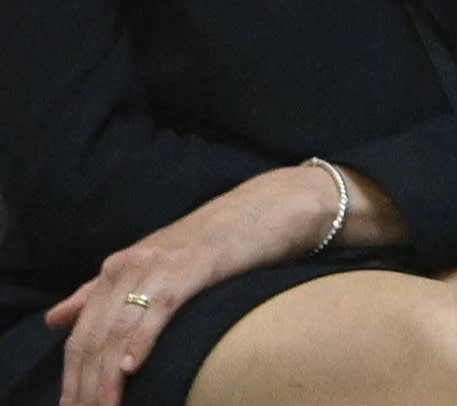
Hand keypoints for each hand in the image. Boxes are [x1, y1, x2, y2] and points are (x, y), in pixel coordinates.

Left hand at [45, 165, 343, 405]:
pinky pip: (158, 310)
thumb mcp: (151, 266)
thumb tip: (55, 319)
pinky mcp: (191, 267)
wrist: (265, 208)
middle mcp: (129, 266)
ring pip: (119, 330)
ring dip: (107, 377)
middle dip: (85, 385)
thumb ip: (102, 292)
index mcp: (116, 269)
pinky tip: (132, 368)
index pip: (81, 335)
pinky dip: (141, 340)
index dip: (72, 377)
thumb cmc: (212, 244)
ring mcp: (159, 266)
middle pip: (95, 338)